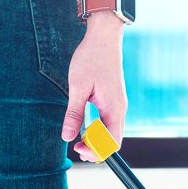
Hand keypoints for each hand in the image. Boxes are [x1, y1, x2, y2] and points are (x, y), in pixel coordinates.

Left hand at [61, 12, 126, 158]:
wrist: (104, 37)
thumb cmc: (91, 58)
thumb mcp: (78, 87)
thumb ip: (74, 114)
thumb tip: (67, 137)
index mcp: (114, 109)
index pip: (111, 143)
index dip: (95, 151)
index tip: (76, 147)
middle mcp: (120, 109)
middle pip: (114, 141)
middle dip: (96, 149)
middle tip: (76, 146)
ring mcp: (118, 105)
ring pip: (112, 133)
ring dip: (97, 140)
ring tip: (79, 136)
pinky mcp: (114, 100)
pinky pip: (110, 123)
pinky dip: (99, 129)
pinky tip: (85, 125)